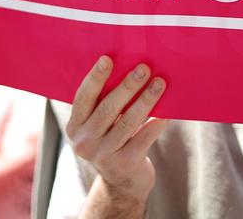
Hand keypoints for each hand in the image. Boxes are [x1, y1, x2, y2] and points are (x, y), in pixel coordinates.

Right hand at [65, 56, 167, 205]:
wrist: (122, 184)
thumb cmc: (113, 140)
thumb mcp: (99, 125)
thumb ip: (104, 103)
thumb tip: (128, 67)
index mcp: (75, 126)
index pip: (83, 97)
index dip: (95, 77)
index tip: (108, 59)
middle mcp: (84, 142)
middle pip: (107, 108)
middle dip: (127, 86)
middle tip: (143, 68)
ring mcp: (103, 156)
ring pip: (127, 122)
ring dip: (145, 100)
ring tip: (159, 83)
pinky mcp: (124, 165)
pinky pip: (143, 139)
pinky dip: (156, 124)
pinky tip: (167, 112)